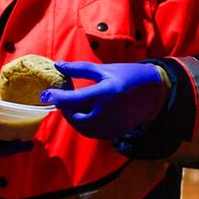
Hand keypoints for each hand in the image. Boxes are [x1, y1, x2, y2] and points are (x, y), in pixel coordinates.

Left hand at [39, 61, 167, 139]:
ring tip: (75, 104)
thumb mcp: (104, 70)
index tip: (44, 94)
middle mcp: (106, 112)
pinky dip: (85, 123)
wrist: (154, 92)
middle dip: (65, 108)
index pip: (73, 98)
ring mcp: (111, 125)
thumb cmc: (127, 76)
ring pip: (82, 127)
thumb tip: (58, 65)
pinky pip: (92, 131)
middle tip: (63, 97)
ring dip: (74, 117)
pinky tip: (87, 112)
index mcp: (104, 93)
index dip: (57, 96)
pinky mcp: (114, 133)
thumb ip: (79, 69)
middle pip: (75, 116)